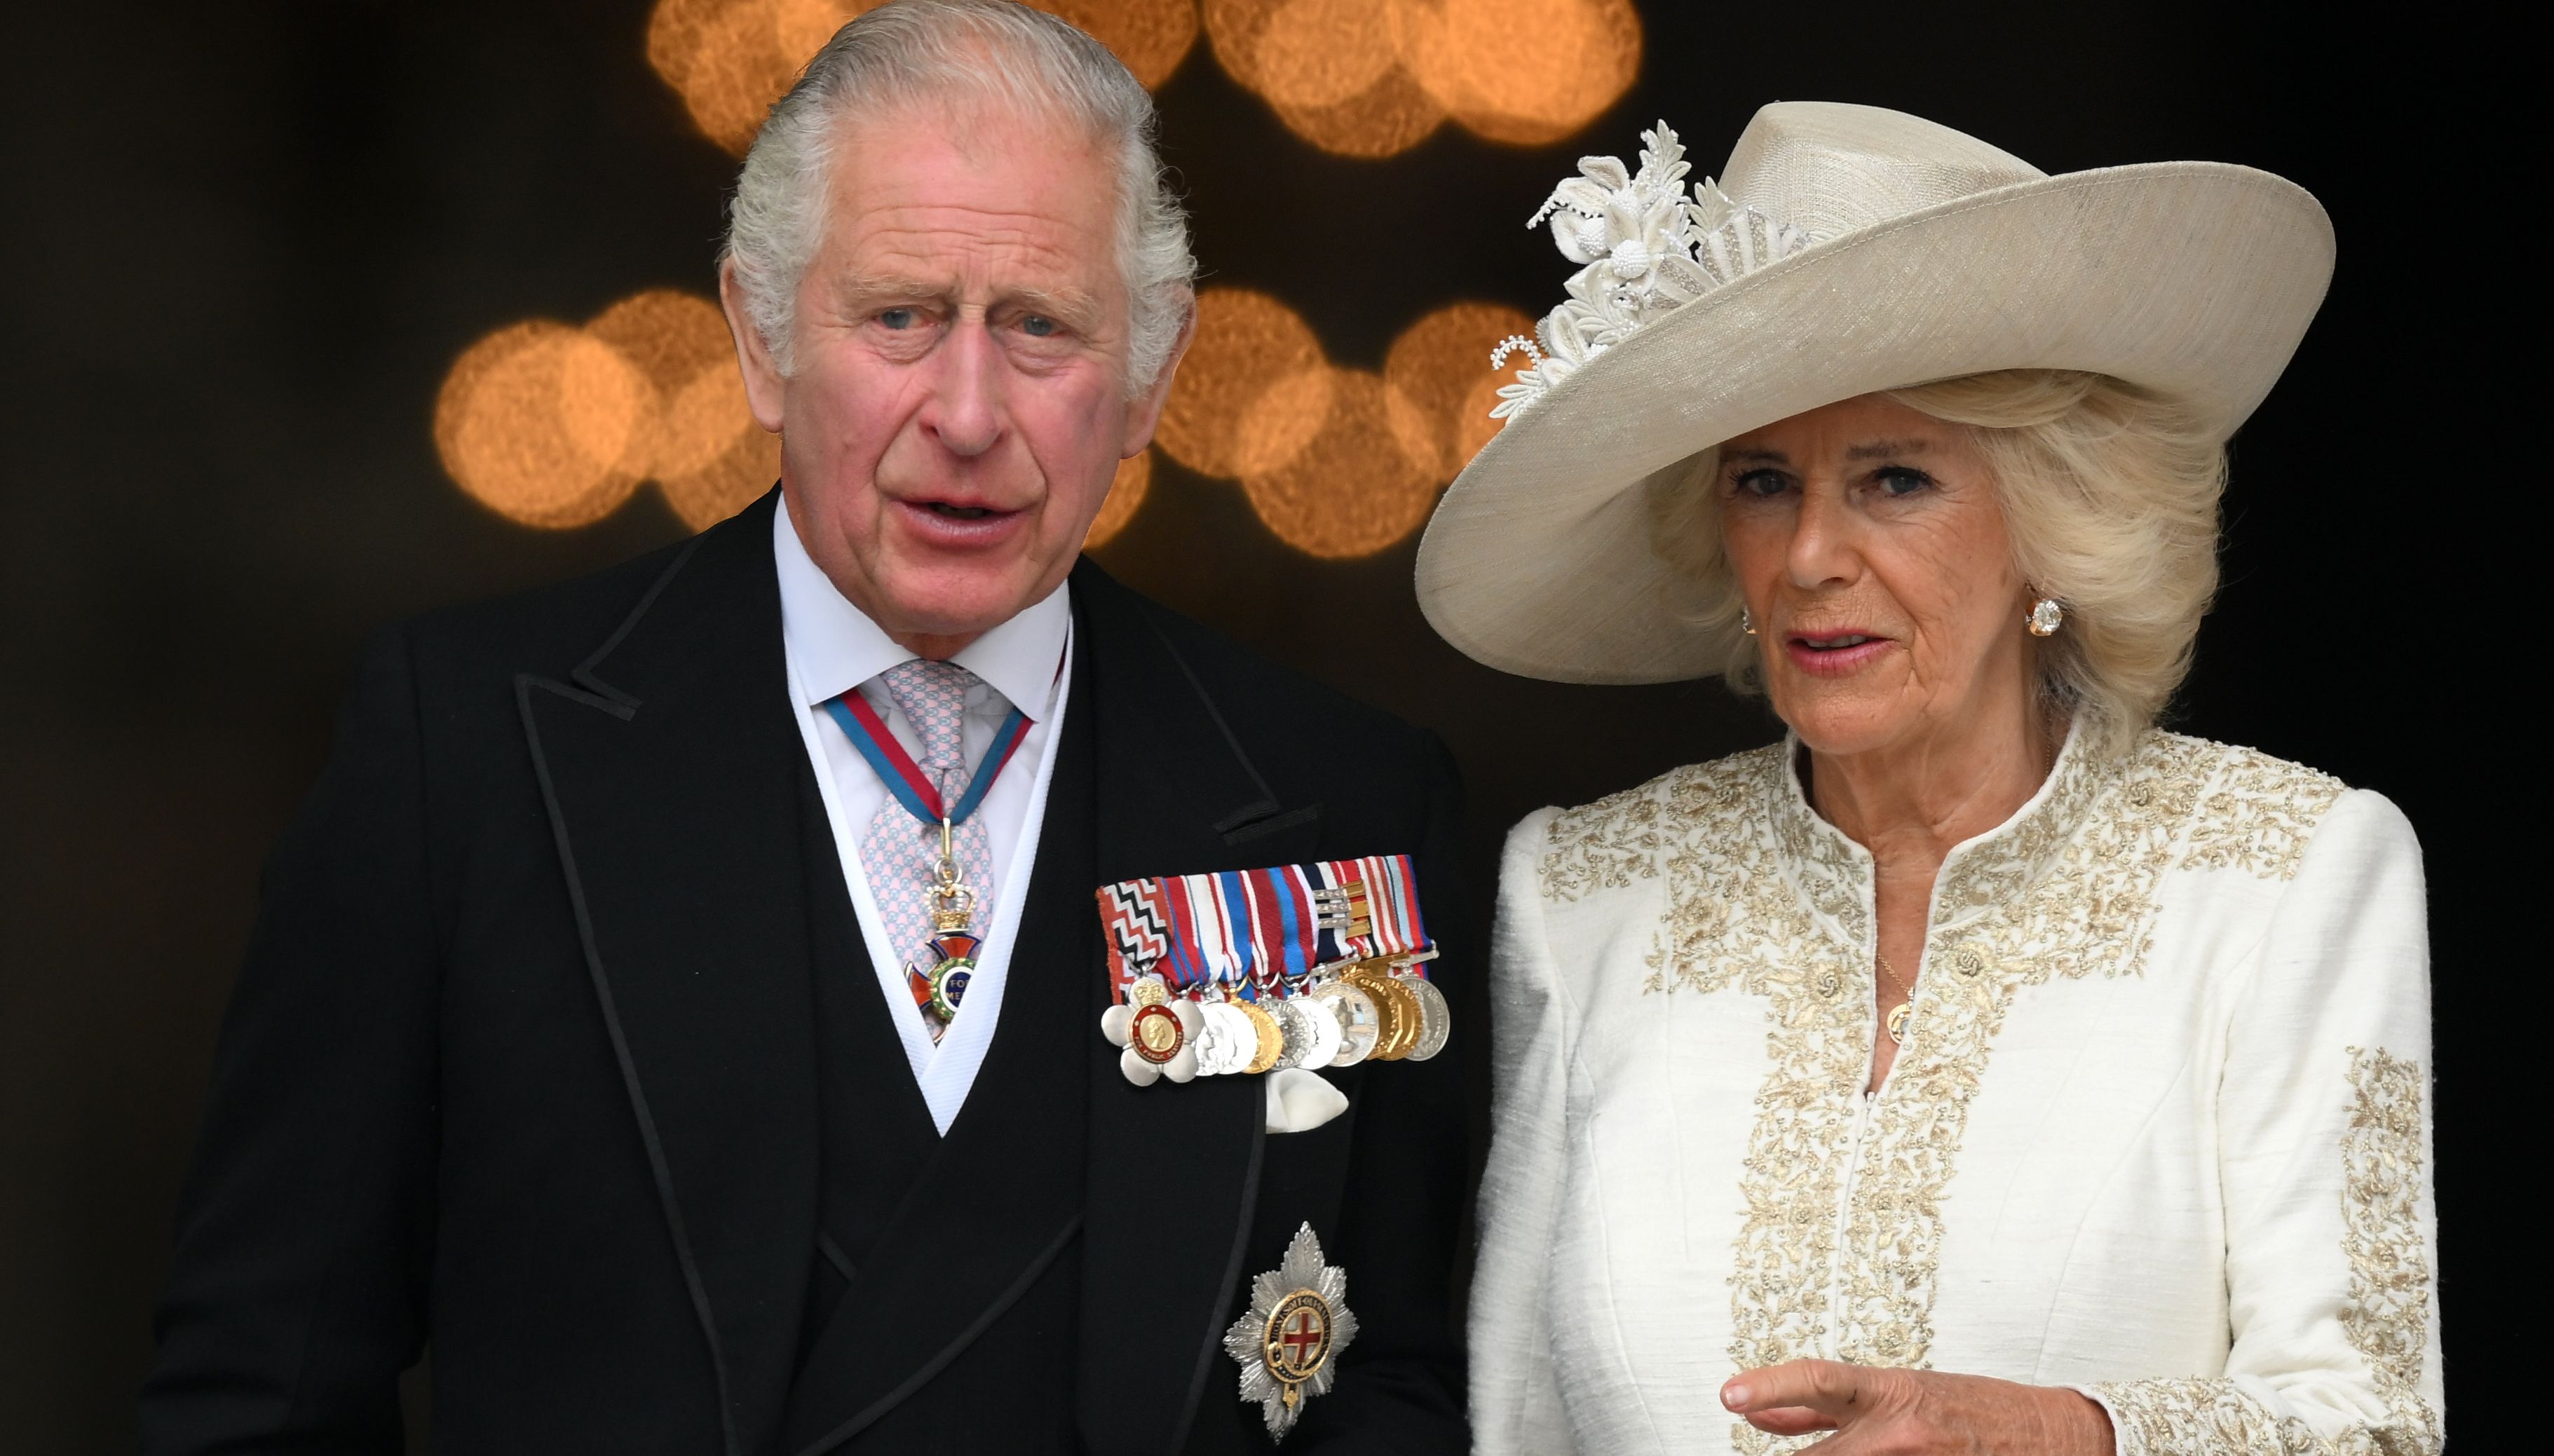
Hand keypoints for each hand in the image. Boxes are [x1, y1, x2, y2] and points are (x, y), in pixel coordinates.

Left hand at [1720, 1359, 2114, 1453]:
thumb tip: (1760, 1415)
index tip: (1729, 1394)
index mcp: (1889, 1394)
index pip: (1818, 1380)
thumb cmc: (1970, 1412)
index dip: (1769, 1386)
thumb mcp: (1895, 1395)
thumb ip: (1821, 1409)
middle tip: (1809, 1453)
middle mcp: (1898, 1434)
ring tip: (1860, 1452)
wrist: (2048, 1437)